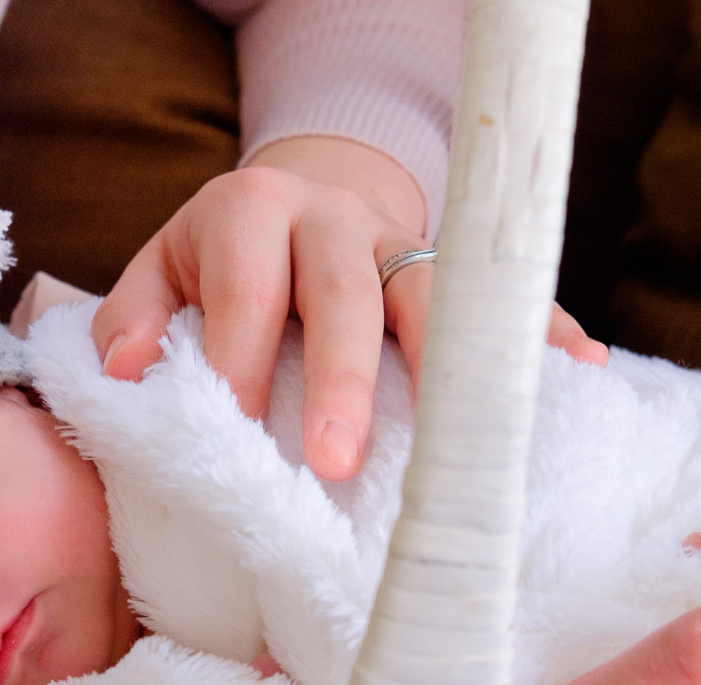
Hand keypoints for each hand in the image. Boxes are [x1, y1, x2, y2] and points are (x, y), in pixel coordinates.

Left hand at [92, 135, 604, 480]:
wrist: (297, 205)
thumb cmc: (220, 263)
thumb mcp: (160, 272)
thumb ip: (134, 317)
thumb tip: (122, 373)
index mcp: (250, 210)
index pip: (246, 285)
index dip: (240, 358)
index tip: (235, 434)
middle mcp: (332, 215)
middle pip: (344, 292)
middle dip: (341, 379)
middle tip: (332, 461)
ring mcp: (402, 239)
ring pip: (433, 291)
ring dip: (446, 362)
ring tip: (460, 436)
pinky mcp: (452, 267)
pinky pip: (505, 297)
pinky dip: (541, 331)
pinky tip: (578, 370)